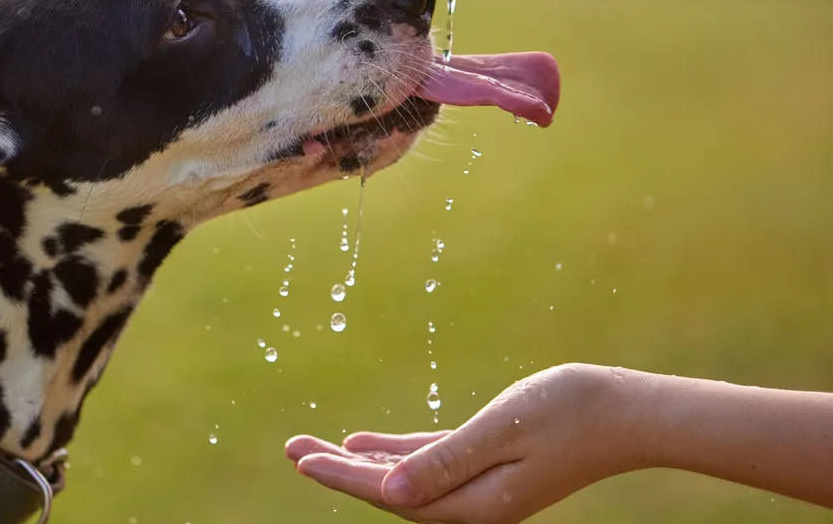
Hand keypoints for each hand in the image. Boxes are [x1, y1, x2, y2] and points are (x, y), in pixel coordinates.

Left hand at [286, 364, 640, 523]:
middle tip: (290, 448)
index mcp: (476, 504)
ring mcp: (482, 489)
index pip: (392, 495)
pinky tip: (363, 443)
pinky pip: (428, 465)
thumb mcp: (500, 431)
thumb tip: (391, 493)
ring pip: (404, 478)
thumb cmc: (569, 412)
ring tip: (312, 447)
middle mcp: (474, 506)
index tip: (300, 458)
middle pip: (390, 491)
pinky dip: (394, 455)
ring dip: (359, 462)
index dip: (342, 477)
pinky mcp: (488, 467)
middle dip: (337, 471)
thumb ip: (444, 463)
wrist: (628, 412)